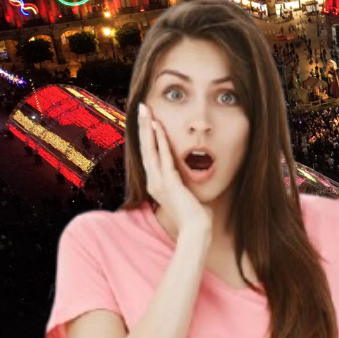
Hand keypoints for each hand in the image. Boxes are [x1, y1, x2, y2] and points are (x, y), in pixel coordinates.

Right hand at [137, 103, 212, 237]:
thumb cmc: (196, 214)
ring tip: (145, 111)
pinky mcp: (168, 183)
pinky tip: (159, 127)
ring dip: (148, 129)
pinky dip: (161, 141)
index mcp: (157, 184)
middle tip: (141, 107)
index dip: (147, 136)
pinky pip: (163, 157)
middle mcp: (154, 182)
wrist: (197, 230)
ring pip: (150, 149)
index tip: (147, 120)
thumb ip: (186, 184)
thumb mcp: (188, 194)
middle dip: (143, 127)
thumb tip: (193, 177)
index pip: (149, 154)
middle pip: (145, 148)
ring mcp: (159, 182)